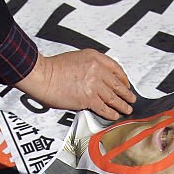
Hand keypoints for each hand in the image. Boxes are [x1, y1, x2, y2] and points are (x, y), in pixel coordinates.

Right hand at [15, 49, 135, 119]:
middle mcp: (97, 70)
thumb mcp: (76, 58)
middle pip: (118, 84)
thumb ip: (89, 66)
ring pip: (113, 97)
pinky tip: (114, 116)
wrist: (42, 76)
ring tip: (127, 109)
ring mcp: (94, 84)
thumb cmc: (53, 69)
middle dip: (126, 94)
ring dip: (122, 105)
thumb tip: (97, 78)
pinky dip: (111, 113)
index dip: (123, 78)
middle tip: (131, 99)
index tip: (126, 84)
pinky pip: (104, 108)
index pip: (115, 68)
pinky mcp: (89, 98)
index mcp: (94, 57)